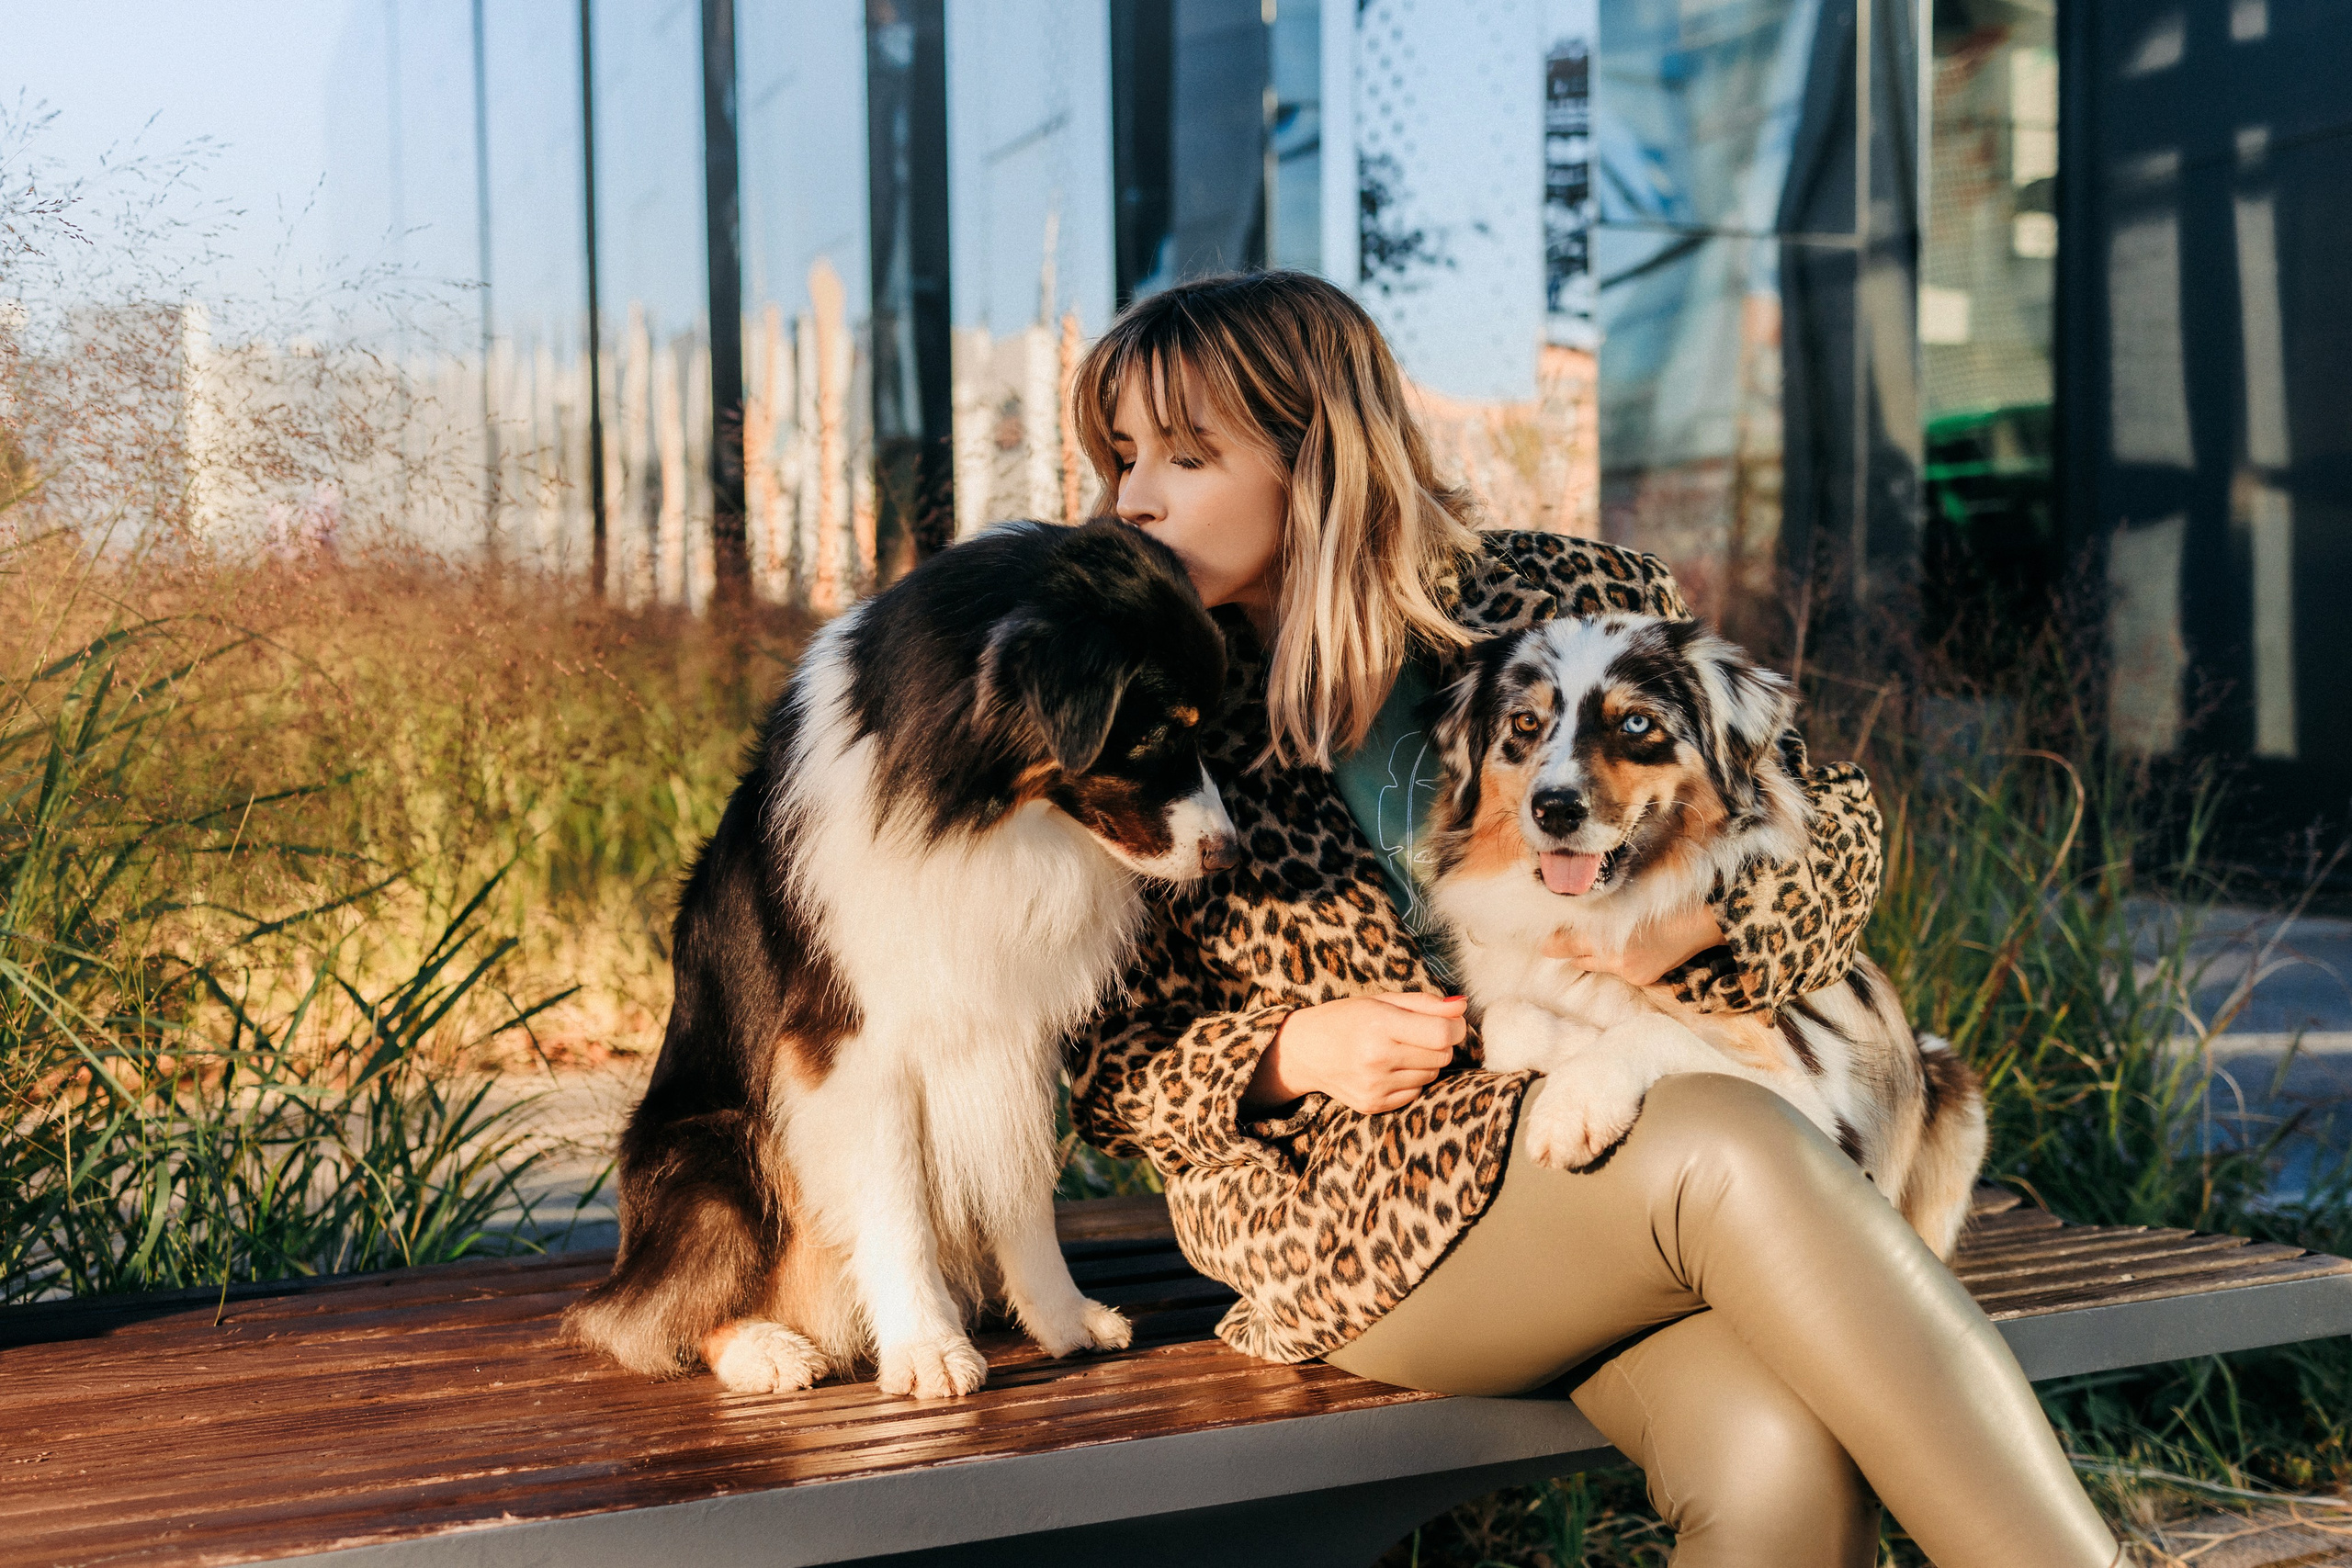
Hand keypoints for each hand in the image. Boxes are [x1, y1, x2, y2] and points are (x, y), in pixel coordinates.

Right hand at [1244, 992, 1466, 1114]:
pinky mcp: (1373, 1105)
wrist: (1304, 1051)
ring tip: (1400, 1050)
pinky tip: (1389, 1068)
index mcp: (1380, 1024)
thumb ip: (1425, 1004)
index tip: (1453, 1022)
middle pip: (1442, 1055)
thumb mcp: (1382, 1001)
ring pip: (1431, 1075)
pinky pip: (1416, 1092)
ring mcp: (1375, 1085)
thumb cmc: (1347, 1019)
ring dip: (1426, 1062)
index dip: (1457, 1027)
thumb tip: (1463, 1006)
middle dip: (1441, 1043)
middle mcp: (1377, 1057)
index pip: (1443, 1033)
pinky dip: (1411, 1080)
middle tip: (1421, 1033)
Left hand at [1543, 902, 1724, 986]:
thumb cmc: (1665, 902)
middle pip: (1574, 956)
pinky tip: (1626, 949)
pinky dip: (1614, 962)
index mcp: (1607, 930)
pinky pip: (1615, 971)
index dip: (1551, 940)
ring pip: (1592, 964)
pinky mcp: (1640, 978)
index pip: (1564, 942)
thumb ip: (1594, 914)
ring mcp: (1626, 969)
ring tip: (1594, 942)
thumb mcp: (1626, 900)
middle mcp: (1612, 955)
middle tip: (1557, 939)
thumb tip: (1563, 928)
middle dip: (1567, 948)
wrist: (1703, 921)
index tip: (1540, 940)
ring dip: (1588, 956)